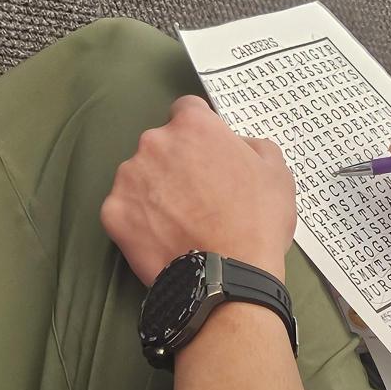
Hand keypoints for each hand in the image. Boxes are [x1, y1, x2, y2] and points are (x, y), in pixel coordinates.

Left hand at [101, 96, 295, 287]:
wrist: (227, 279)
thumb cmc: (258, 223)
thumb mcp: (277, 173)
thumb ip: (253, 146)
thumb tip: (238, 146)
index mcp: (194, 127)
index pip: (188, 110)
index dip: (201, 132)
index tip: (208, 153)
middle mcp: (154, 143)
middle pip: (161, 144)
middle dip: (176, 162)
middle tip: (199, 195)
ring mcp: (128, 178)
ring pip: (140, 176)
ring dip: (155, 190)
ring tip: (180, 221)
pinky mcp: (112, 213)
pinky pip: (125, 209)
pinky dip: (139, 220)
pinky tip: (162, 237)